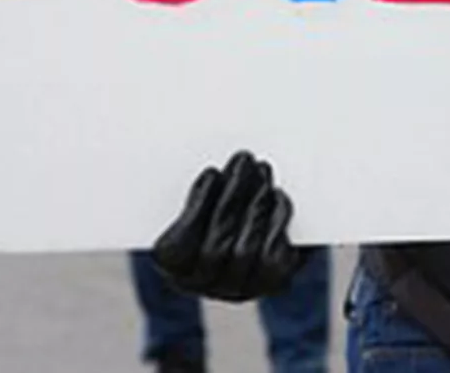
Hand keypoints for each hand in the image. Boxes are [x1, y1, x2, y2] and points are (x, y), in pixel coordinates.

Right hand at [151, 151, 304, 302]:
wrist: (252, 236)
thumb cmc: (217, 205)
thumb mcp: (201, 194)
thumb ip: (199, 189)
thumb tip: (215, 172)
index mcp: (172, 264)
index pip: (176, 249)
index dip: (197, 209)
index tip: (211, 173)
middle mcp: (199, 283)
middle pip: (214, 248)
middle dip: (232, 197)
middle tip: (244, 161)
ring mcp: (234, 288)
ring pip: (244, 251)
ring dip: (256, 205)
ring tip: (263, 171)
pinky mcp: (268, 284)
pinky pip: (272, 258)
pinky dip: (277, 223)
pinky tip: (277, 197)